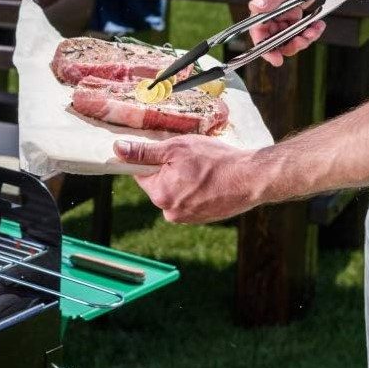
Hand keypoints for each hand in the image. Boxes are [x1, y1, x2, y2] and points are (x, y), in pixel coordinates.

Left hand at [114, 137, 260, 222]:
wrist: (250, 178)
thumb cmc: (214, 160)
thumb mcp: (175, 148)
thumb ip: (144, 152)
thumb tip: (118, 150)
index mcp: (160, 195)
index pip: (140, 173)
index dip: (149, 158)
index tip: (163, 150)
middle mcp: (171, 212)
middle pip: (157, 183)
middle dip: (168, 168)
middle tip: (187, 157)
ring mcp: (187, 218)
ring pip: (174, 190)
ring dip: (182, 178)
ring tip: (201, 167)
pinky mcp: (201, 218)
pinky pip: (188, 198)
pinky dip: (194, 187)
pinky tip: (208, 178)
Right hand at [247, 0, 338, 65]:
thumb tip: (255, 7)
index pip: (257, 28)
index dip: (264, 46)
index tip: (276, 59)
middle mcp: (270, 4)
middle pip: (272, 35)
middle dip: (288, 42)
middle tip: (304, 40)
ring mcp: (282, 8)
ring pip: (286, 34)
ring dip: (301, 37)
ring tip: (315, 30)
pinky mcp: (294, 9)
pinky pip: (297, 28)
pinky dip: (308, 31)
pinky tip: (318, 24)